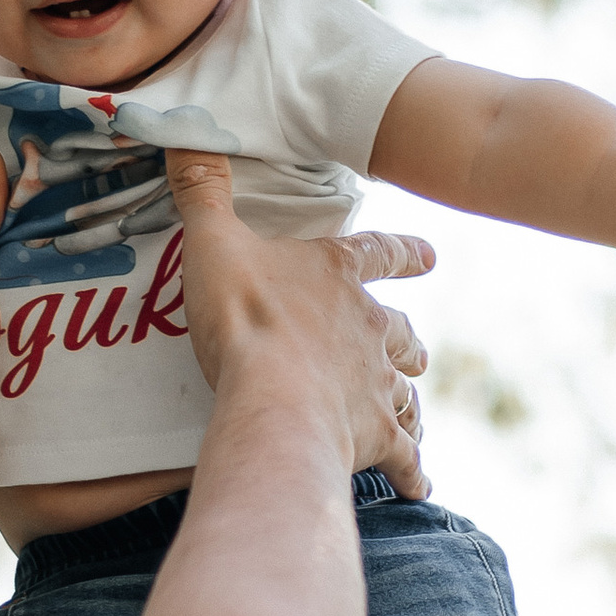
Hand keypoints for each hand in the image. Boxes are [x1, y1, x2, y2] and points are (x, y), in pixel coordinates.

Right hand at [166, 152, 435, 497]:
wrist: (273, 402)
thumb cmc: (245, 320)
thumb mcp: (213, 241)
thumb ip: (203, 190)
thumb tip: (184, 131)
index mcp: (337, 278)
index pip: (379, 254)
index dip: (404, 252)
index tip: (430, 255)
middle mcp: (370, 330)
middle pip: (402, 332)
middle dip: (407, 341)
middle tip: (416, 348)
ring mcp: (377, 385)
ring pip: (407, 391)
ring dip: (410, 399)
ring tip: (412, 409)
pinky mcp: (377, 437)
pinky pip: (406, 457)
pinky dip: (414, 470)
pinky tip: (419, 483)